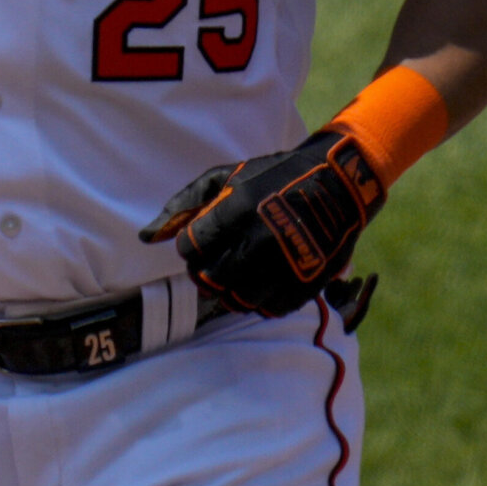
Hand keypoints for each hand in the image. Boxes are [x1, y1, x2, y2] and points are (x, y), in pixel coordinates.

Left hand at [140, 127, 387, 317]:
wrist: (339, 184)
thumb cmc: (275, 177)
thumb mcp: (228, 176)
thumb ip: (185, 204)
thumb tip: (147, 237)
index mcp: (237, 210)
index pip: (190, 249)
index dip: (190, 249)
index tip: (201, 244)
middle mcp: (260, 239)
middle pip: (212, 279)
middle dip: (207, 274)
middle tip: (216, 263)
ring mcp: (286, 264)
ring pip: (239, 300)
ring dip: (232, 291)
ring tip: (239, 273)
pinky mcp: (307, 282)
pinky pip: (270, 309)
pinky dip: (262, 300)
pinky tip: (264, 280)